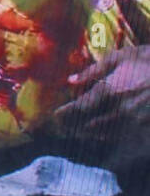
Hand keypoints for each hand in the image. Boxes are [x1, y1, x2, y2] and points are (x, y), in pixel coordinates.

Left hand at [53, 45, 149, 169]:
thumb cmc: (148, 61)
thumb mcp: (120, 57)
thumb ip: (93, 70)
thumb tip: (70, 80)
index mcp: (108, 91)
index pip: (78, 109)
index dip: (64, 115)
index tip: (55, 116)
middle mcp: (118, 111)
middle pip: (88, 127)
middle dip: (74, 128)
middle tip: (63, 128)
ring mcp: (134, 123)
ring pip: (105, 135)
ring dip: (90, 134)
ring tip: (80, 132)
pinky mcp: (146, 130)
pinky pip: (124, 138)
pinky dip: (111, 137)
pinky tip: (104, 133)